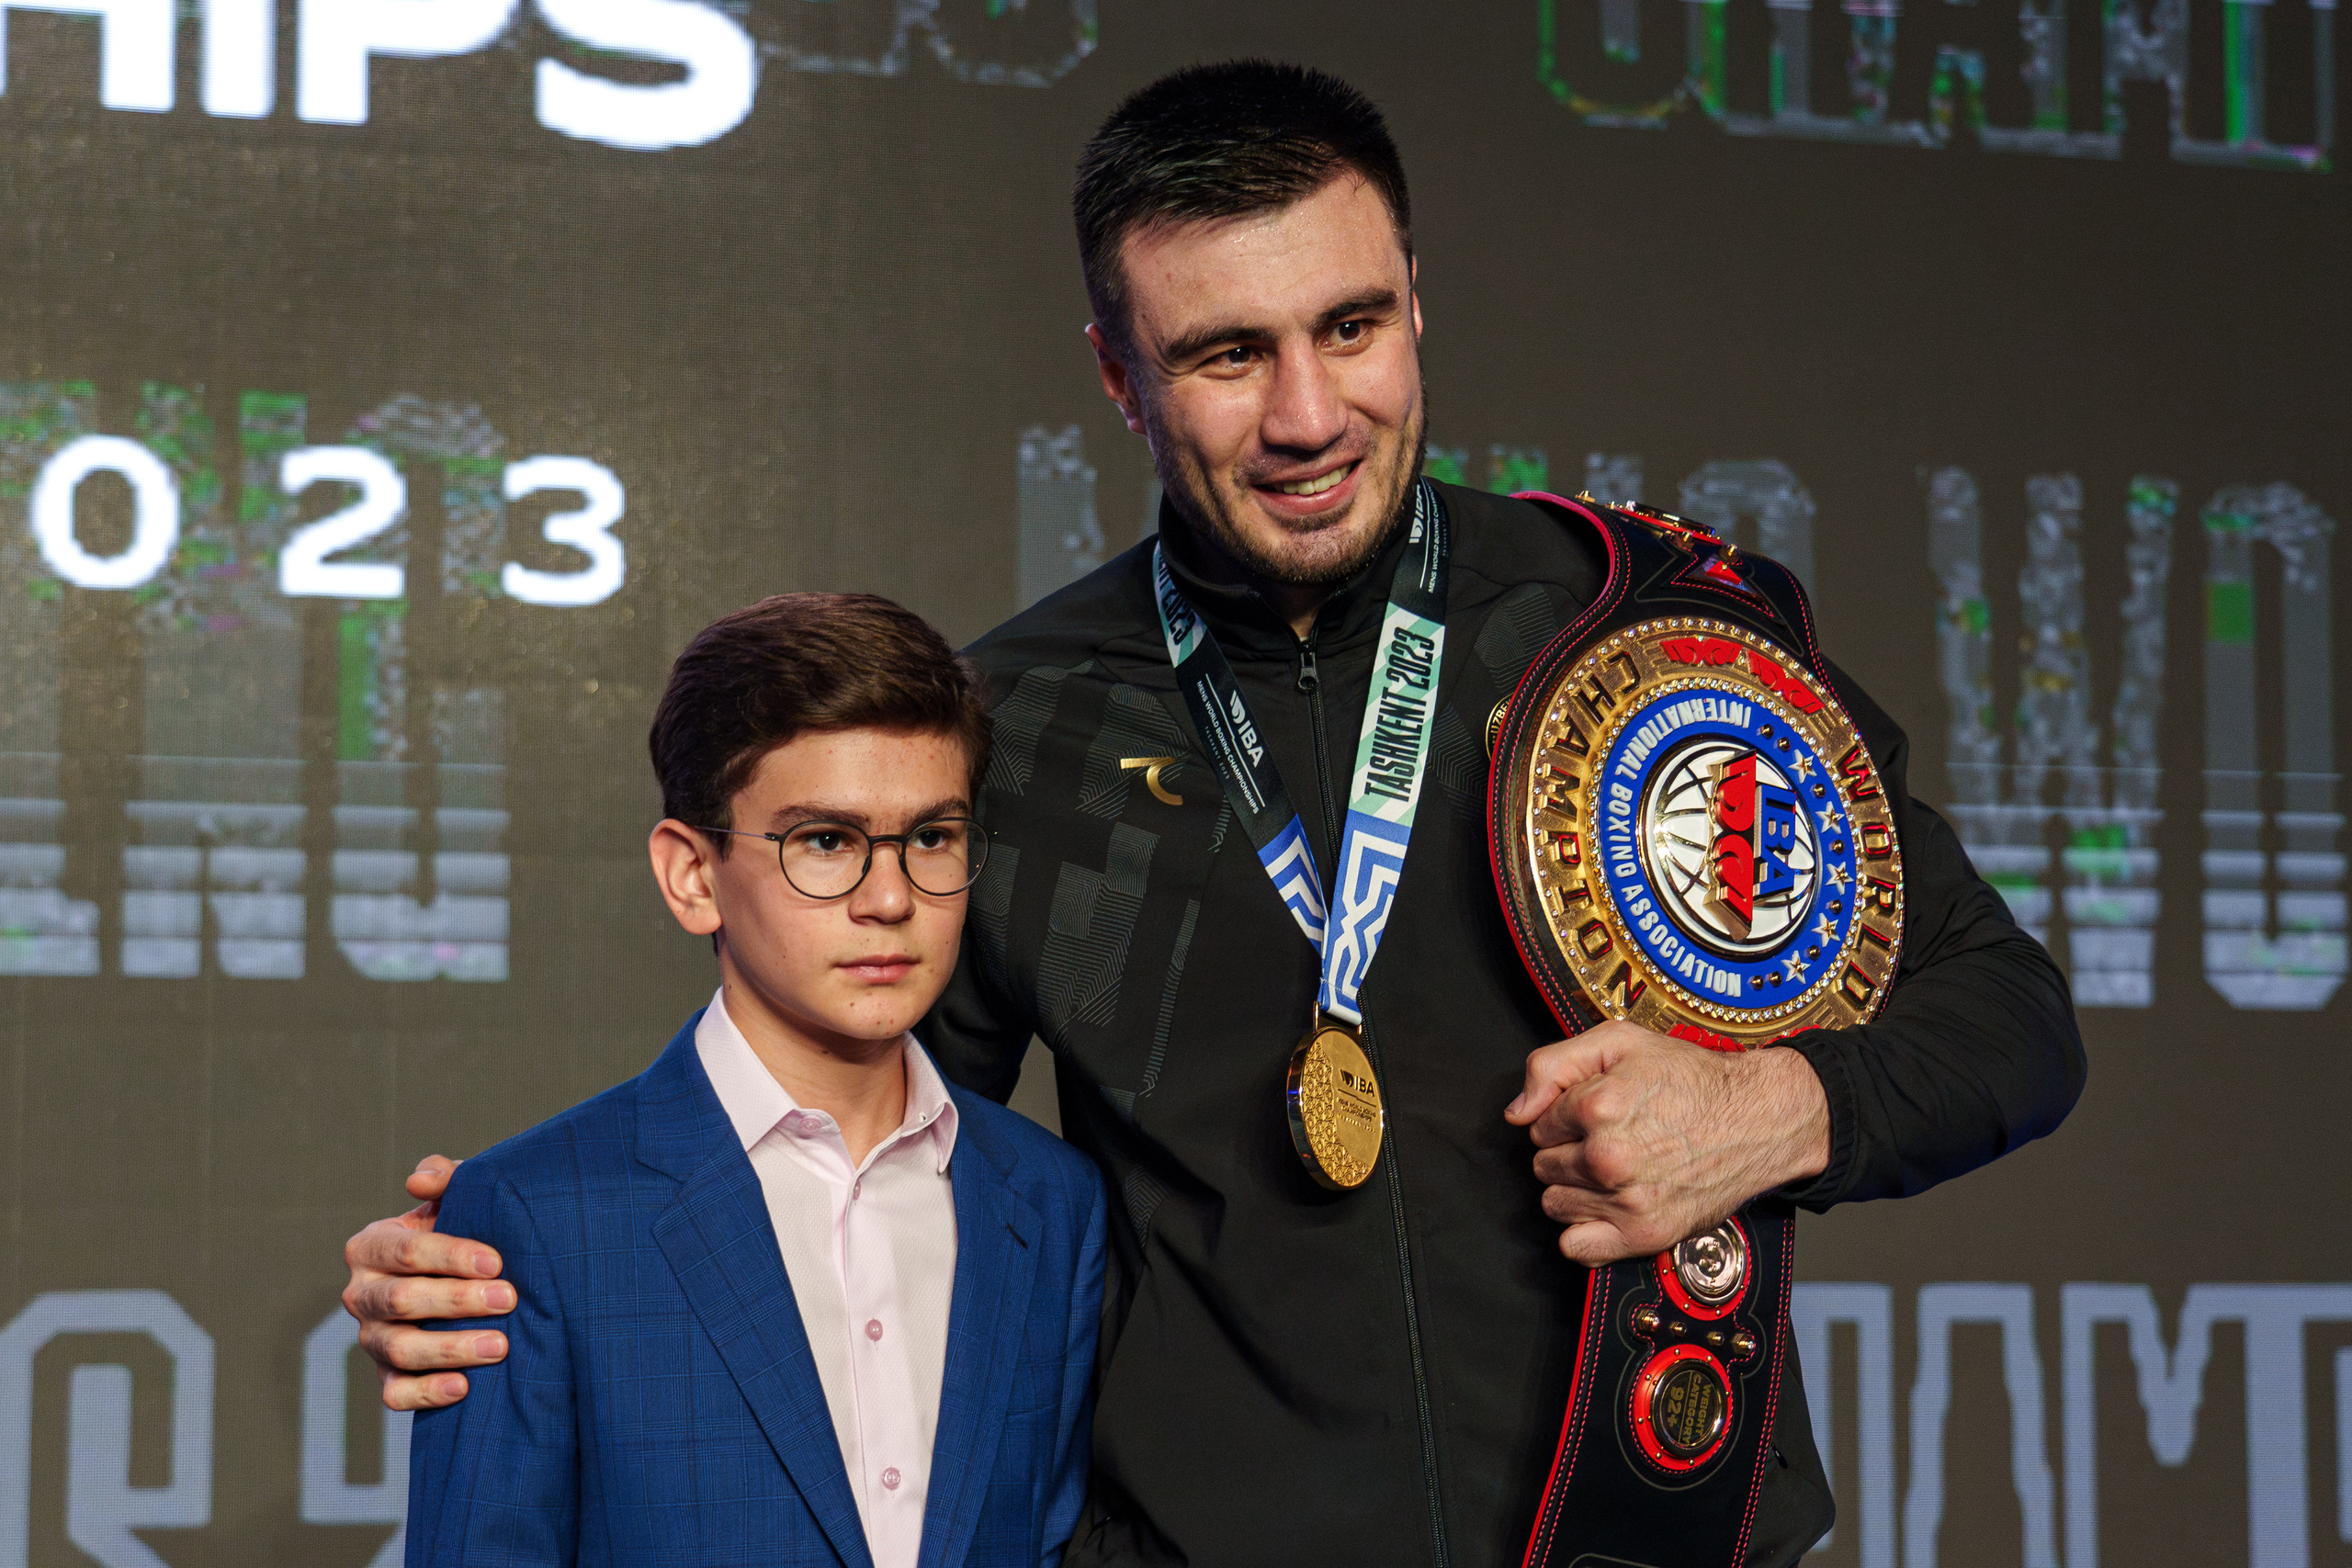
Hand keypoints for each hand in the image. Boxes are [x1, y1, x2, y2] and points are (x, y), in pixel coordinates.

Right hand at [341, 1156, 512, 1411]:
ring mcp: (371, 1338)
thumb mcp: (455, 1200)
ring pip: (399, 1349)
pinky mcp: (386, 1376)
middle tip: (509, 1298)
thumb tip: (419, 1181)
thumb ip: (444, 1179)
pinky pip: (395, 1393)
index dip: (450, 1256)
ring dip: (451, 1349)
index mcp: (370, 1247)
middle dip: (458, 1300)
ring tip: (501, 1345)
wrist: (463, 1278)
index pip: (404, 1252)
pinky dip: (426, 1394)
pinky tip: (463, 1388)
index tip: (496, 1262)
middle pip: (402, 1302)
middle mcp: (361, 1294)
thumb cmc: (462, 1230)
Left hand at [1503, 1021, 1828, 1266]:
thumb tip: (1517, 1111)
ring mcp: (1626, 1201)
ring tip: (1616, 1169)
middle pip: (1543, 1165)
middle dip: (1568, 1151)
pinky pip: (1577, 1248)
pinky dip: (1585, 1231)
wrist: (1759, 1119)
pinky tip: (1609, 1207)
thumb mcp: (1620, 1041)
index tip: (1596, 1112)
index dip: (1564, 1116)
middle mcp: (1607, 1158)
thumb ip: (1553, 1065)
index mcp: (1596, 1107)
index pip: (1537, 1124)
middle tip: (1611, 1138)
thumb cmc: (1692, 1079)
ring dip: (1576, 1189)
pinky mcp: (1645, 1235)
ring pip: (1555, 1204)